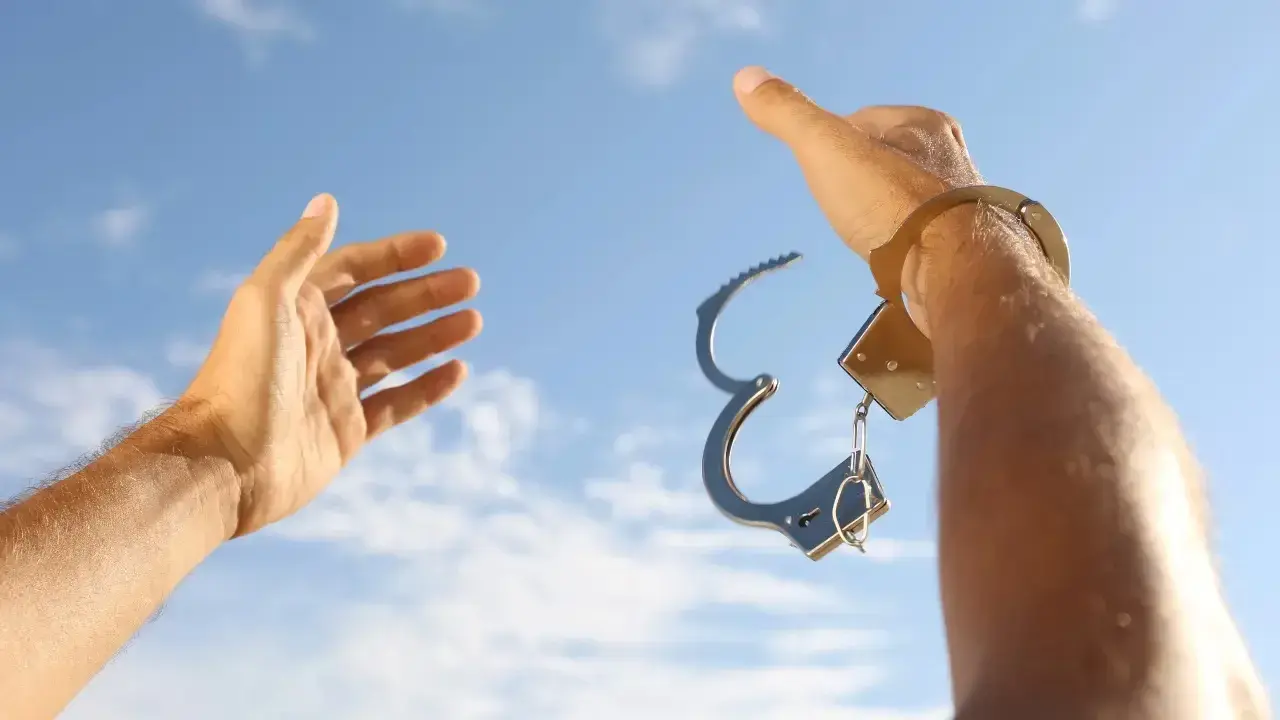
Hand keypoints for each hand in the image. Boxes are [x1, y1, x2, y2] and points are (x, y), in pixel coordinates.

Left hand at [184, 194, 481, 536]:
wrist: (224, 464)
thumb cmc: (240, 377)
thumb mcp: (266, 301)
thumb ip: (297, 252)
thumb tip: (326, 201)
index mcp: (297, 310)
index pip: (355, 270)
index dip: (395, 255)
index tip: (439, 246)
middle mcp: (317, 345)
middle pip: (383, 309)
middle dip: (426, 294)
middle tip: (470, 282)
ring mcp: (334, 389)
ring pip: (395, 354)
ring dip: (434, 334)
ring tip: (473, 320)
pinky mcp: (346, 432)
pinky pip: (396, 404)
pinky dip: (427, 388)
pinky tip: (456, 371)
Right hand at [732, 66, 984, 330]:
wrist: (954, 270)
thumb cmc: (890, 202)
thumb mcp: (828, 149)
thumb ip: (789, 114)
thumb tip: (745, 77)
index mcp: (924, 122)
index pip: (862, 120)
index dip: (833, 145)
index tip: (823, 172)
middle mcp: (951, 154)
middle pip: (885, 159)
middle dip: (863, 180)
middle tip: (845, 206)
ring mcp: (963, 199)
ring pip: (905, 196)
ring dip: (884, 212)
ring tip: (867, 233)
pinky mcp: (966, 241)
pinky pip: (922, 232)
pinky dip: (903, 240)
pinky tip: (891, 255)